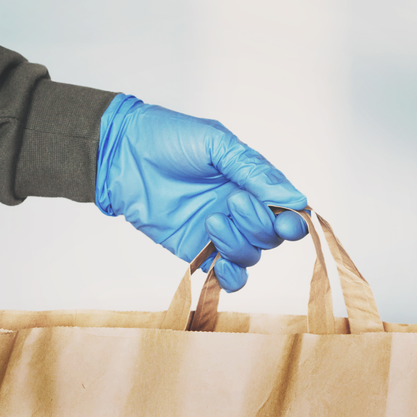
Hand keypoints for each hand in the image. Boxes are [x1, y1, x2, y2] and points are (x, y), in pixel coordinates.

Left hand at [96, 94, 307, 291]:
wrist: (122, 155)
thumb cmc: (167, 138)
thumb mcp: (216, 144)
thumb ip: (254, 171)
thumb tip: (295, 199)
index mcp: (249, 181)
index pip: (285, 209)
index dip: (292, 220)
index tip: (285, 219)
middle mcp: (238, 208)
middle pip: (270, 236)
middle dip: (258, 224)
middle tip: (232, 201)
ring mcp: (217, 231)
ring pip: (250, 256)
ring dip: (238, 244)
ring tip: (211, 220)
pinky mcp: (194, 250)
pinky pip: (225, 275)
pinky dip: (229, 277)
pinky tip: (219, 263)